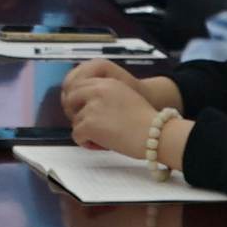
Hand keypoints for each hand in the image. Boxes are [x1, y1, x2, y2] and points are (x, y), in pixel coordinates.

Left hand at [51, 63, 172, 146]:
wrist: (156, 134)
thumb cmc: (147, 122)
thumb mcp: (126, 96)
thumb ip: (106, 96)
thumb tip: (87, 106)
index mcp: (107, 82)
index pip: (79, 85)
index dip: (80, 101)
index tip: (87, 112)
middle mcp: (97, 91)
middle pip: (70, 100)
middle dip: (77, 113)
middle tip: (90, 126)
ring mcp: (91, 107)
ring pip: (75, 121)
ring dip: (87, 131)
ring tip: (106, 137)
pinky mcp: (88, 124)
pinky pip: (76, 135)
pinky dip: (86, 143)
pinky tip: (102, 144)